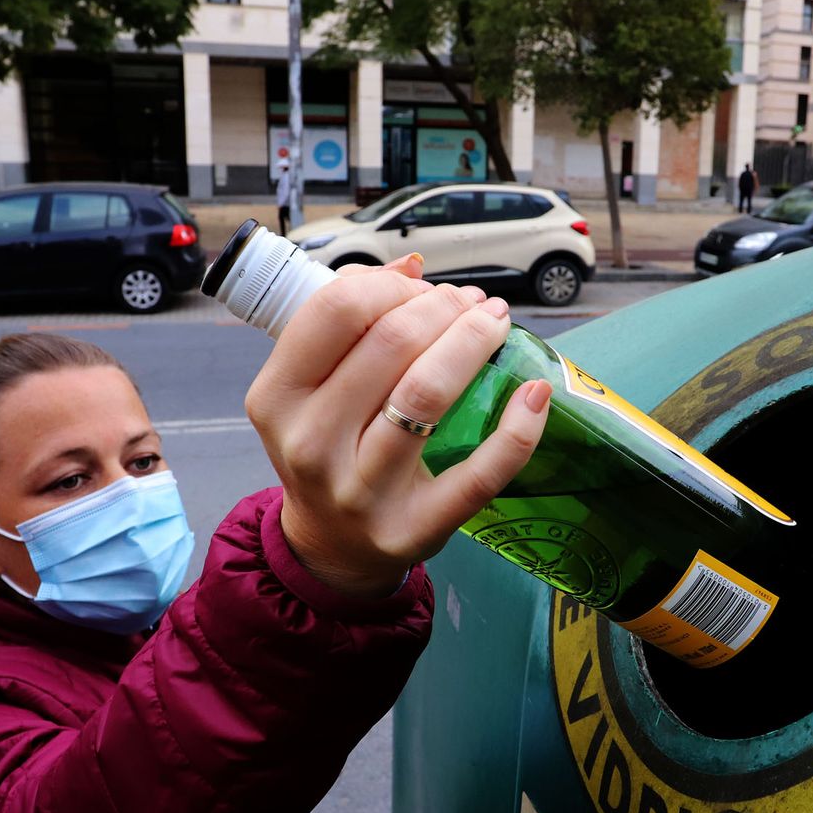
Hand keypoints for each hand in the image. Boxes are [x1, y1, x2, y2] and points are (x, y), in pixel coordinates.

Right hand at [245, 254, 551, 596]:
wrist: (333, 546)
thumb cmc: (329, 445)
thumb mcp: (311, 386)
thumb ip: (350, 321)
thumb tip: (414, 266)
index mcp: (277, 396)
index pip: (337, 309)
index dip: (393, 284)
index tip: (424, 288)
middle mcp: (311, 443)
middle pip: (391, 343)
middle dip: (446, 307)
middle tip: (474, 303)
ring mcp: (362, 491)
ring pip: (428, 395)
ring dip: (475, 342)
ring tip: (496, 324)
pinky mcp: (416, 528)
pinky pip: (479, 473)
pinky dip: (518, 428)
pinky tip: (535, 393)